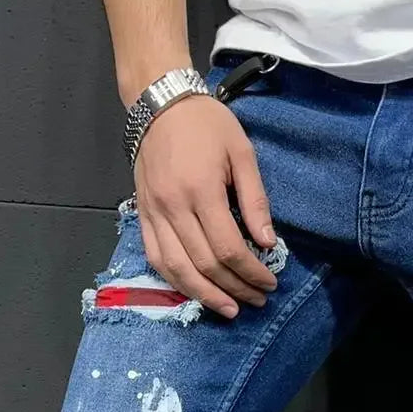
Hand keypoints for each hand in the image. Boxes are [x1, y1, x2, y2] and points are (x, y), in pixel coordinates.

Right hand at [133, 96, 278, 319]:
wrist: (160, 103)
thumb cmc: (207, 124)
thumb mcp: (242, 153)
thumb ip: (255, 200)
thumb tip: (268, 243)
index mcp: (201, 190)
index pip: (228, 248)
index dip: (251, 272)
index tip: (269, 282)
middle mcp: (174, 207)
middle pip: (205, 264)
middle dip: (234, 288)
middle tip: (257, 299)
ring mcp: (154, 214)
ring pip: (177, 269)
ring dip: (205, 295)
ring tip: (229, 308)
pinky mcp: (143, 215)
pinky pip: (156, 258)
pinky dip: (176, 281)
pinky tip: (196, 291)